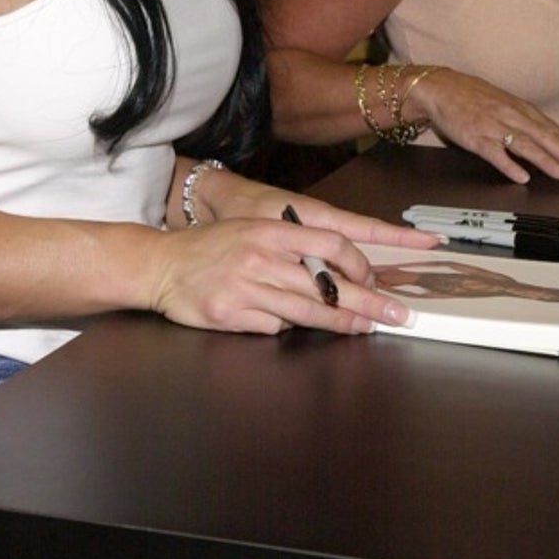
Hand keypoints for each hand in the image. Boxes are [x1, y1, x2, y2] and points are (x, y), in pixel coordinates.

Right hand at [149, 183, 438, 335]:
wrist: (160, 264)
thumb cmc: (211, 248)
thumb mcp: (253, 232)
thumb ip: (291, 247)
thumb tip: (335, 272)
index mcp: (271, 230)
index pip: (330, 244)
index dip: (359, 264)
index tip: (377, 280)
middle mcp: (261, 256)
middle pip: (327, 284)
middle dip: (368, 302)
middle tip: (397, 315)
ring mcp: (245, 287)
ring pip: (307, 311)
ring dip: (341, 322)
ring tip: (365, 327)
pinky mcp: (231, 315)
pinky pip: (273, 328)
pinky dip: (283, 327)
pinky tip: (280, 321)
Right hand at [403, 67, 558, 183]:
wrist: (439, 88)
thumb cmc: (470, 95)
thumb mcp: (502, 102)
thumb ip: (523, 119)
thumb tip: (545, 137)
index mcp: (520, 108)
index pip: (552, 130)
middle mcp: (511, 116)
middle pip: (545, 137)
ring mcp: (493, 126)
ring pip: (525, 144)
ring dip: (545, 160)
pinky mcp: (475, 136)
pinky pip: (494, 152)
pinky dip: (509, 164)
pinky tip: (521, 177)